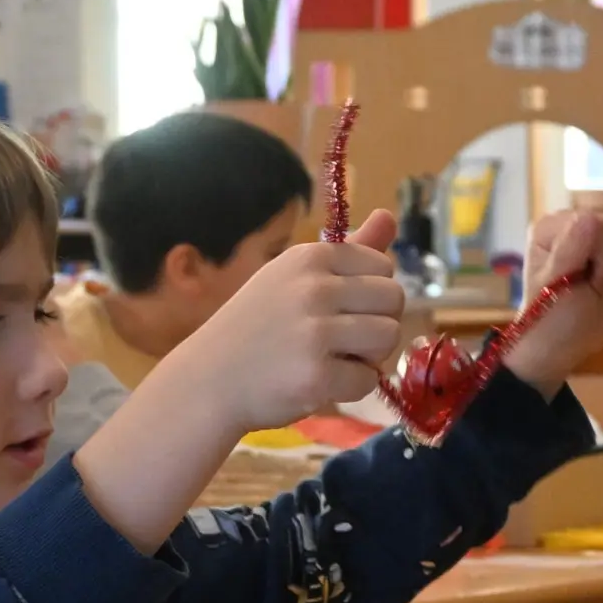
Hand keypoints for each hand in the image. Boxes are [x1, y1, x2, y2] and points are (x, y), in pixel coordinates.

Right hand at [180, 211, 404, 431]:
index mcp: (310, 257)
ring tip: (333, 359)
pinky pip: (369, 379)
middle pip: (394, 300)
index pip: (383, 265)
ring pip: (388, 338)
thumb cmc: (256, 326)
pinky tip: (321, 382)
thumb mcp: (294, 276)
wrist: (208, 380)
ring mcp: (315, 333)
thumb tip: (390, 215)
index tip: (341, 308)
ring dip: (369, 356)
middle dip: (377, 322)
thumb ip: (350, 251)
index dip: (371, 293)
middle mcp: (314, 288)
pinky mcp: (317, 376)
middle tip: (342, 339)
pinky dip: (351, 387)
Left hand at [499, 210, 602, 393]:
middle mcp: (574, 222)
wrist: (560, 343)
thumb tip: (591, 217)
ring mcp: (596, 234)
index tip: (591, 281)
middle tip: (596, 286)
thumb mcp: (555, 287)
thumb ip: (571, 249)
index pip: (597, 222)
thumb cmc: (550, 319)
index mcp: (553, 227)